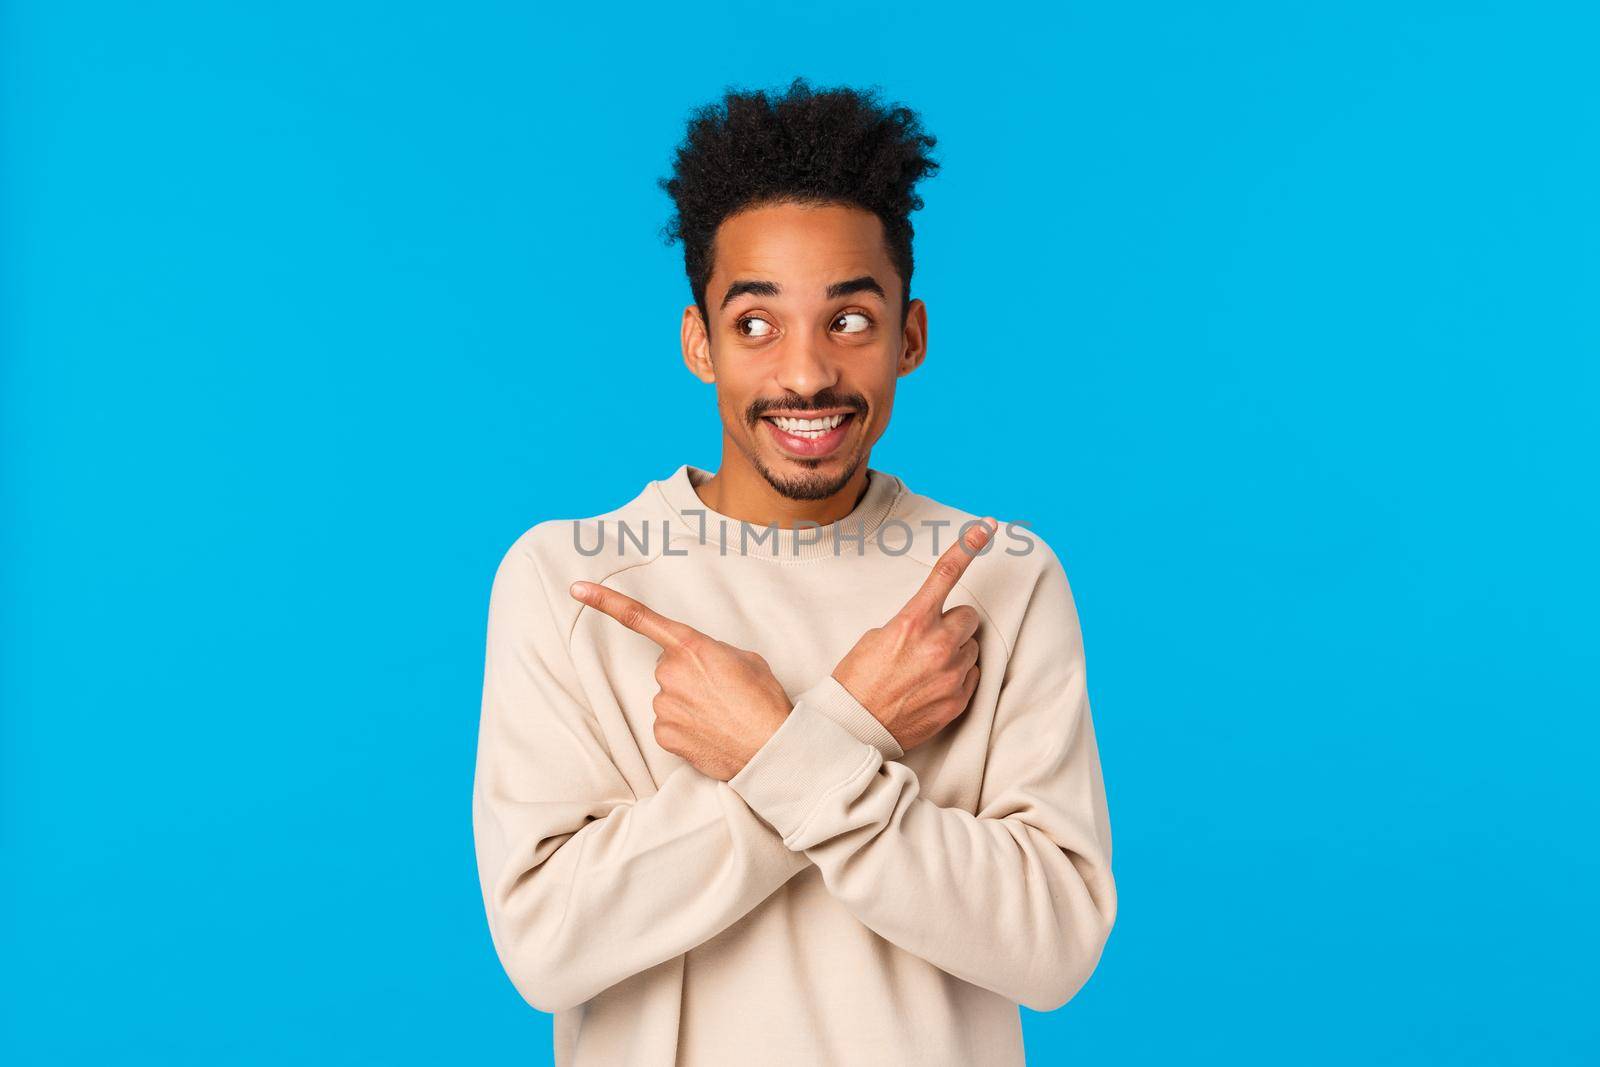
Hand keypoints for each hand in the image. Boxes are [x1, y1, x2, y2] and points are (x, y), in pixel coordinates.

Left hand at [569, 581, 791, 780]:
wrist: (772, 747)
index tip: (577, 590)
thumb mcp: (745, 659)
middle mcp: (670, 674)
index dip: (604, 601)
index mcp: (691, 647)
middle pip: (667, 668)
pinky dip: (685, 728)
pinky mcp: (663, 735)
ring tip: (721, 715)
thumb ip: (712, 651)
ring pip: (668, 698)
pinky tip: (709, 732)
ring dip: (689, 704)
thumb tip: (700, 663)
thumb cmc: (764, 701)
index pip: (639, 618)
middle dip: (688, 676)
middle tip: (720, 692)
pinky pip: (667, 725)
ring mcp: (663, 706)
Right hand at [831, 517, 996, 753]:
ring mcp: (951, 676)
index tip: (987, 526)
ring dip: (955, 652)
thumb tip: (933, 626)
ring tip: (925, 669)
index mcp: (913, 622)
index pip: (946, 574)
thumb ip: (911, 625)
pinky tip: (930, 687)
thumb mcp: (876, 637)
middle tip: (929, 639)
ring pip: (971, 649)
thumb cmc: (858, 680)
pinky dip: (956, 678)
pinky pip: (972, 677)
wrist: (854, 728)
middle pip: (968, 618)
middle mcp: (938, 646)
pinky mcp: (958, 701)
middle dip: (953, 624)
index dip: (969, 545)